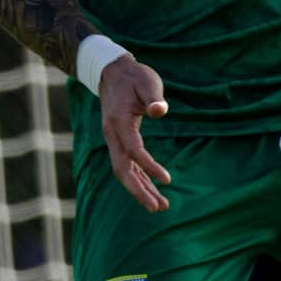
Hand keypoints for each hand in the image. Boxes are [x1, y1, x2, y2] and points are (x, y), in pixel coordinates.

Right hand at [99, 56, 171, 212]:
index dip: (149, 166)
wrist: (112, 72)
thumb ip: (153, 97)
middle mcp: (111, 134)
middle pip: (122, 169)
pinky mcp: (118, 141)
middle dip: (139, 190)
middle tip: (159, 207)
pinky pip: (126, 165)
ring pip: (123, 171)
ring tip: (160, 206)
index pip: (133, 150)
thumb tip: (160, 111)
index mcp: (118, 121)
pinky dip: (138, 179)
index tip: (168, 180)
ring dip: (140, 189)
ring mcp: (112, 139)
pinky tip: (152, 189)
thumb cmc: (134, 77)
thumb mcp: (146, 81)